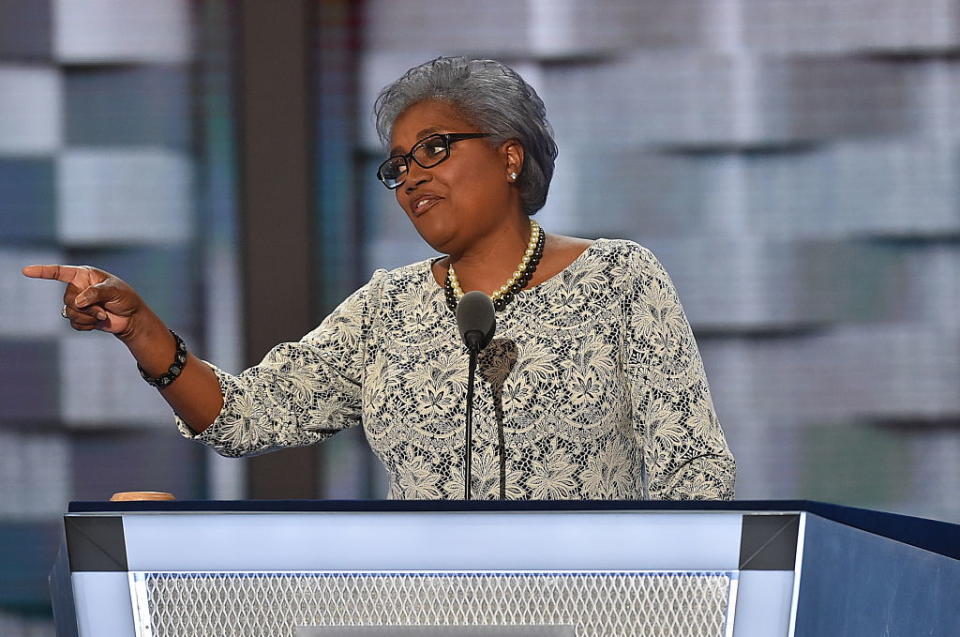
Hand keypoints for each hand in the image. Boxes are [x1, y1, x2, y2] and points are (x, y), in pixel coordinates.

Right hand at [21, 264, 143, 337]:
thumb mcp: (114, 290)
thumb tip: (77, 302)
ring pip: (70, 312)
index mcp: (83, 275)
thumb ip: (96, 293)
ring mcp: (77, 303)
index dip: (42, 271)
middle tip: (103, 309)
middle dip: (86, 307)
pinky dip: (87, 325)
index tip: (26, 271)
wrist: (131, 318)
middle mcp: (77, 288)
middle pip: (68, 299)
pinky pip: (74, 323)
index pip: (59, 272)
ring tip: (103, 315)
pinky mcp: (80, 317)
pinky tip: (98, 322)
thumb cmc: (125, 298)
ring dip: (88, 317)